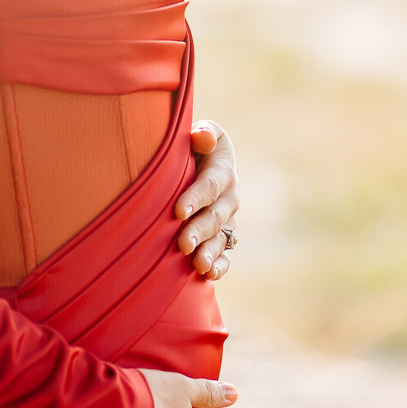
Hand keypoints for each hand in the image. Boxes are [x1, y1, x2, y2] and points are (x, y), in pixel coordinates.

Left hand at [175, 121, 238, 278]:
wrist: (198, 162)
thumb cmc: (191, 145)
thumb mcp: (199, 132)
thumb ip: (202, 133)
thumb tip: (202, 137)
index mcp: (222, 169)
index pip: (210, 184)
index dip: (195, 197)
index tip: (178, 211)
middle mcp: (228, 197)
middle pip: (215, 216)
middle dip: (200, 231)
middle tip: (182, 243)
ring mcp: (226, 219)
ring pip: (221, 238)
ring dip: (210, 252)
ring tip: (198, 265)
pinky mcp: (222, 237)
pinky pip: (226, 254)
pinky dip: (220, 266)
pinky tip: (208, 275)